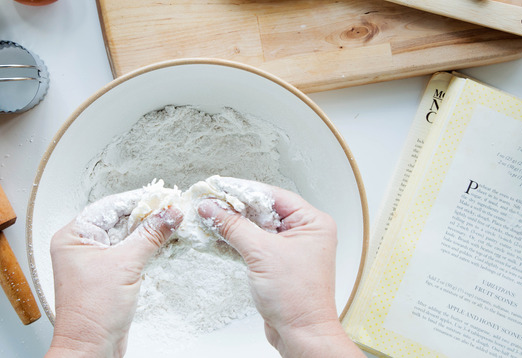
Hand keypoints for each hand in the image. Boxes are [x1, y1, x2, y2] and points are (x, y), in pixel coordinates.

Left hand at [46, 192, 182, 357]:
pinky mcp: (107, 276)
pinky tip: (162, 243)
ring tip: (172, 222)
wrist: (90, 348)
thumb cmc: (92, 311)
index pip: (110, 207)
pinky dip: (145, 249)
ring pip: (126, 237)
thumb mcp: (126, 265)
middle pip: (118, 220)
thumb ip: (150, 235)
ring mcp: (94, 262)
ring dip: (148, 232)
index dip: (138, 200)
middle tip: (172, 208)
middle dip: (146, 215)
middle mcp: (80, 246)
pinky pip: (128, 254)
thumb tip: (169, 213)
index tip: (164, 196)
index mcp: (73, 236)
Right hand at [198, 178, 364, 357]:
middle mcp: (304, 232)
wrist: (301, 334)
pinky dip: (237, 241)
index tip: (218, 186)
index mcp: (312, 222)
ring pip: (257, 228)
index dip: (243, 190)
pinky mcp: (278, 264)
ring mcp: (291, 249)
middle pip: (263, 210)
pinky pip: (255, 245)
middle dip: (235, 207)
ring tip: (208, 216)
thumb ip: (234, 227)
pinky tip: (217, 236)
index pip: (272, 195)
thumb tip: (213, 208)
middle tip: (210, 201)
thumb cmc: (298, 298)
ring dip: (233, 225)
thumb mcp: (261, 253)